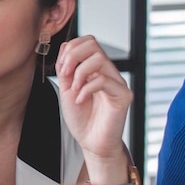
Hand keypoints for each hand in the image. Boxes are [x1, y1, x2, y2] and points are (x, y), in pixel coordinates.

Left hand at [55, 35, 131, 159]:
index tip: (62, 68)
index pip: (87, 42)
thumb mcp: (66, 89)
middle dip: (73, 56)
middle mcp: (108, 72)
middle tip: (66, 75)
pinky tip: (80, 100)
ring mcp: (117, 82)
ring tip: (74, 89)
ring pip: (99, 59)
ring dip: (80, 72)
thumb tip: (66, 46)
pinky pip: (104, 80)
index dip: (71, 49)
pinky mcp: (123, 95)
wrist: (91, 142)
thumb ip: (66, 69)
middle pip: (93, 44)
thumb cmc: (81, 118)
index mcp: (95, 69)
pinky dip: (86, 89)